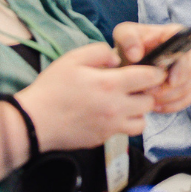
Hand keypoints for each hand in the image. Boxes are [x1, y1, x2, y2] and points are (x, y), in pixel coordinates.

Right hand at [17, 42, 166, 150]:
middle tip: (136, 86)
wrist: (34, 122)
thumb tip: (118, 59)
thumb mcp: (72, 59)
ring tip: (126, 102)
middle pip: (149, 101)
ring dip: (138, 111)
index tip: (153, 69)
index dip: (155, 72)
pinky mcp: (104, 139)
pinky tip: (112, 114)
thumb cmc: (52, 88)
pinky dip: (125, 123)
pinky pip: (125, 132)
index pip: (148, 78)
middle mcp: (116, 108)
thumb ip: (100, 52)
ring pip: (142, 121)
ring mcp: (111, 126)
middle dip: (147, 92)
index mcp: (110, 85)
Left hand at [111, 22, 190, 113]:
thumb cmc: (129, 45)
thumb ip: (127, 39)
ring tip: (148, 100)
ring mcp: (190, 70)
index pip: (188, 49)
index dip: (183, 67)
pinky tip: (155, 106)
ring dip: (168, 98)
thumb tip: (136, 55)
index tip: (170, 80)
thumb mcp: (123, 35)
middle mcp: (188, 52)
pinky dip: (170, 105)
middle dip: (170, 87)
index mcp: (176, 34)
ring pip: (187, 89)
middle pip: (190, 74)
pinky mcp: (187, 86)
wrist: (129, 62)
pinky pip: (185, 100)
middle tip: (149, 93)